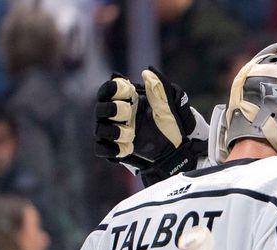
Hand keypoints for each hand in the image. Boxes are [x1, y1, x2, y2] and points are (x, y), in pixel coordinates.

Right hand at [94, 67, 207, 185]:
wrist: (176, 150)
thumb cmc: (171, 126)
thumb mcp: (168, 108)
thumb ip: (159, 89)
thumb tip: (147, 71)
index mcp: (128, 101)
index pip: (109, 89)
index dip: (114, 88)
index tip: (129, 91)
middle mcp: (118, 116)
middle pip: (100, 108)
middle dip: (112, 109)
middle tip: (128, 112)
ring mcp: (116, 132)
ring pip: (99, 129)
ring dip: (114, 131)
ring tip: (131, 134)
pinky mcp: (116, 149)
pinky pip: (101, 148)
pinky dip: (111, 149)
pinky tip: (127, 148)